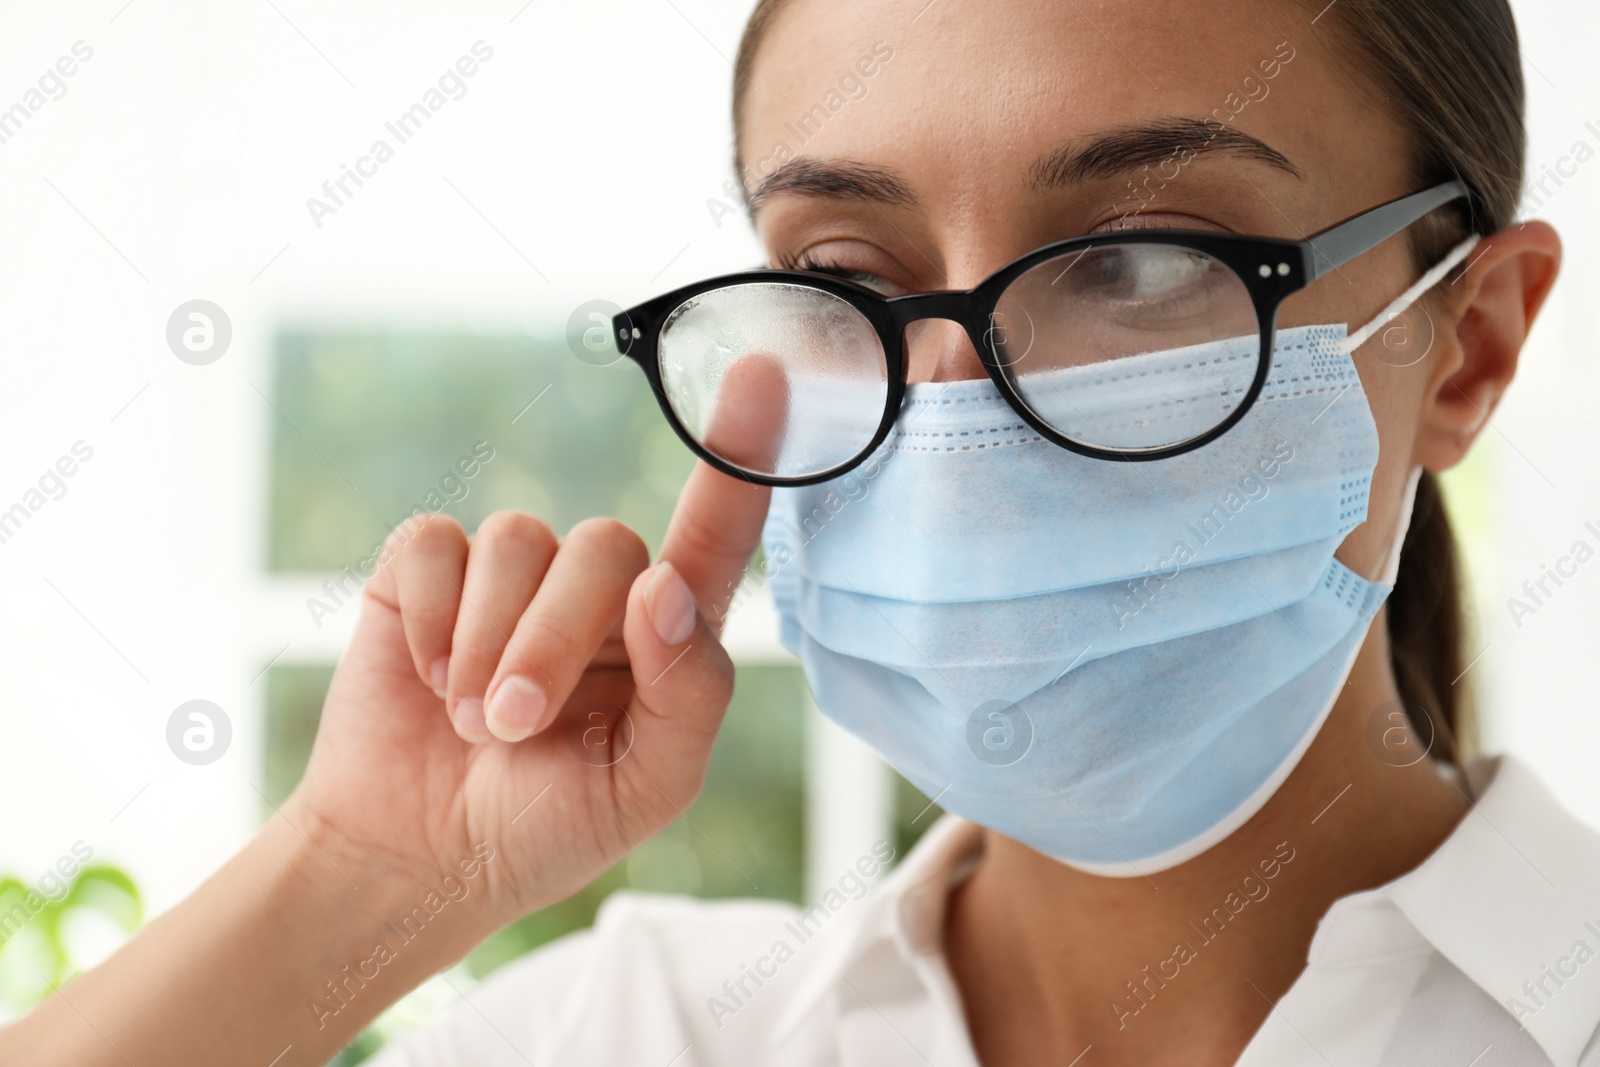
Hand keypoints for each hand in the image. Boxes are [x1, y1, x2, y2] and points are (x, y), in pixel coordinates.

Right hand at [284, 454, 771, 932]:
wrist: (421, 854)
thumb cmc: (549, 822)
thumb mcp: (648, 788)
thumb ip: (689, 694)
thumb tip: (667, 590)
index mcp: (666, 634)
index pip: (716, 536)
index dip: (742, 455)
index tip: (762, 375)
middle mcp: (597, 588)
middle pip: (604, 547)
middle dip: (556, 641)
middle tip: (515, 727)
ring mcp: (512, 572)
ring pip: (520, 541)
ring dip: (492, 646)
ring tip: (475, 720)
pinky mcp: (429, 569)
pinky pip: (438, 543)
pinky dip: (435, 621)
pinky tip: (430, 676)